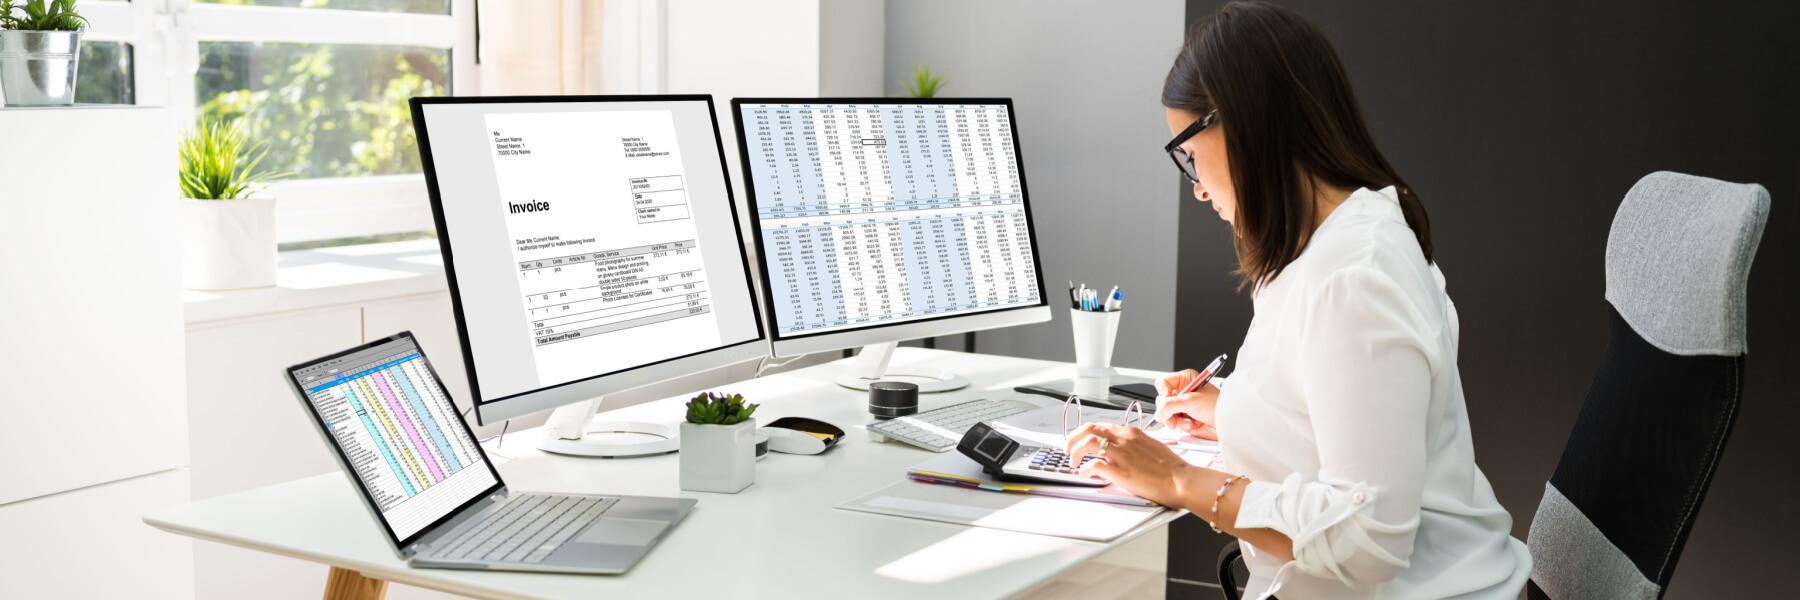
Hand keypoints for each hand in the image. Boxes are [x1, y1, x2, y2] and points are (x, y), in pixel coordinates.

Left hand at [1065, 423, 1197, 507]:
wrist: (1181, 480)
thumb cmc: (1171, 468)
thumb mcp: (1151, 447)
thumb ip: (1134, 446)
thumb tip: (1122, 452)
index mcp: (1132, 433)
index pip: (1101, 425)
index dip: (1086, 432)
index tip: (1080, 440)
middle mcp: (1124, 439)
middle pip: (1089, 428)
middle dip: (1073, 437)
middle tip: (1068, 448)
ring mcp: (1122, 454)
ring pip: (1087, 442)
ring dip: (1075, 451)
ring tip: (1073, 461)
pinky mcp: (1120, 471)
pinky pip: (1093, 465)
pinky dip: (1084, 470)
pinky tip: (1083, 475)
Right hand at [1153, 369, 1219, 440]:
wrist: (1229, 423)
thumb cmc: (1217, 406)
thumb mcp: (1190, 401)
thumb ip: (1169, 405)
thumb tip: (1158, 413)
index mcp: (1185, 380)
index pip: (1162, 383)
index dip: (1162, 393)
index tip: (1167, 401)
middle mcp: (1183, 392)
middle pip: (1161, 401)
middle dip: (1168, 411)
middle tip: (1176, 415)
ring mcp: (1183, 407)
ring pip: (1166, 414)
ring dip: (1176, 420)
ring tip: (1188, 421)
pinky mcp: (1185, 420)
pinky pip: (1174, 424)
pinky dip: (1181, 426)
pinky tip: (1192, 425)